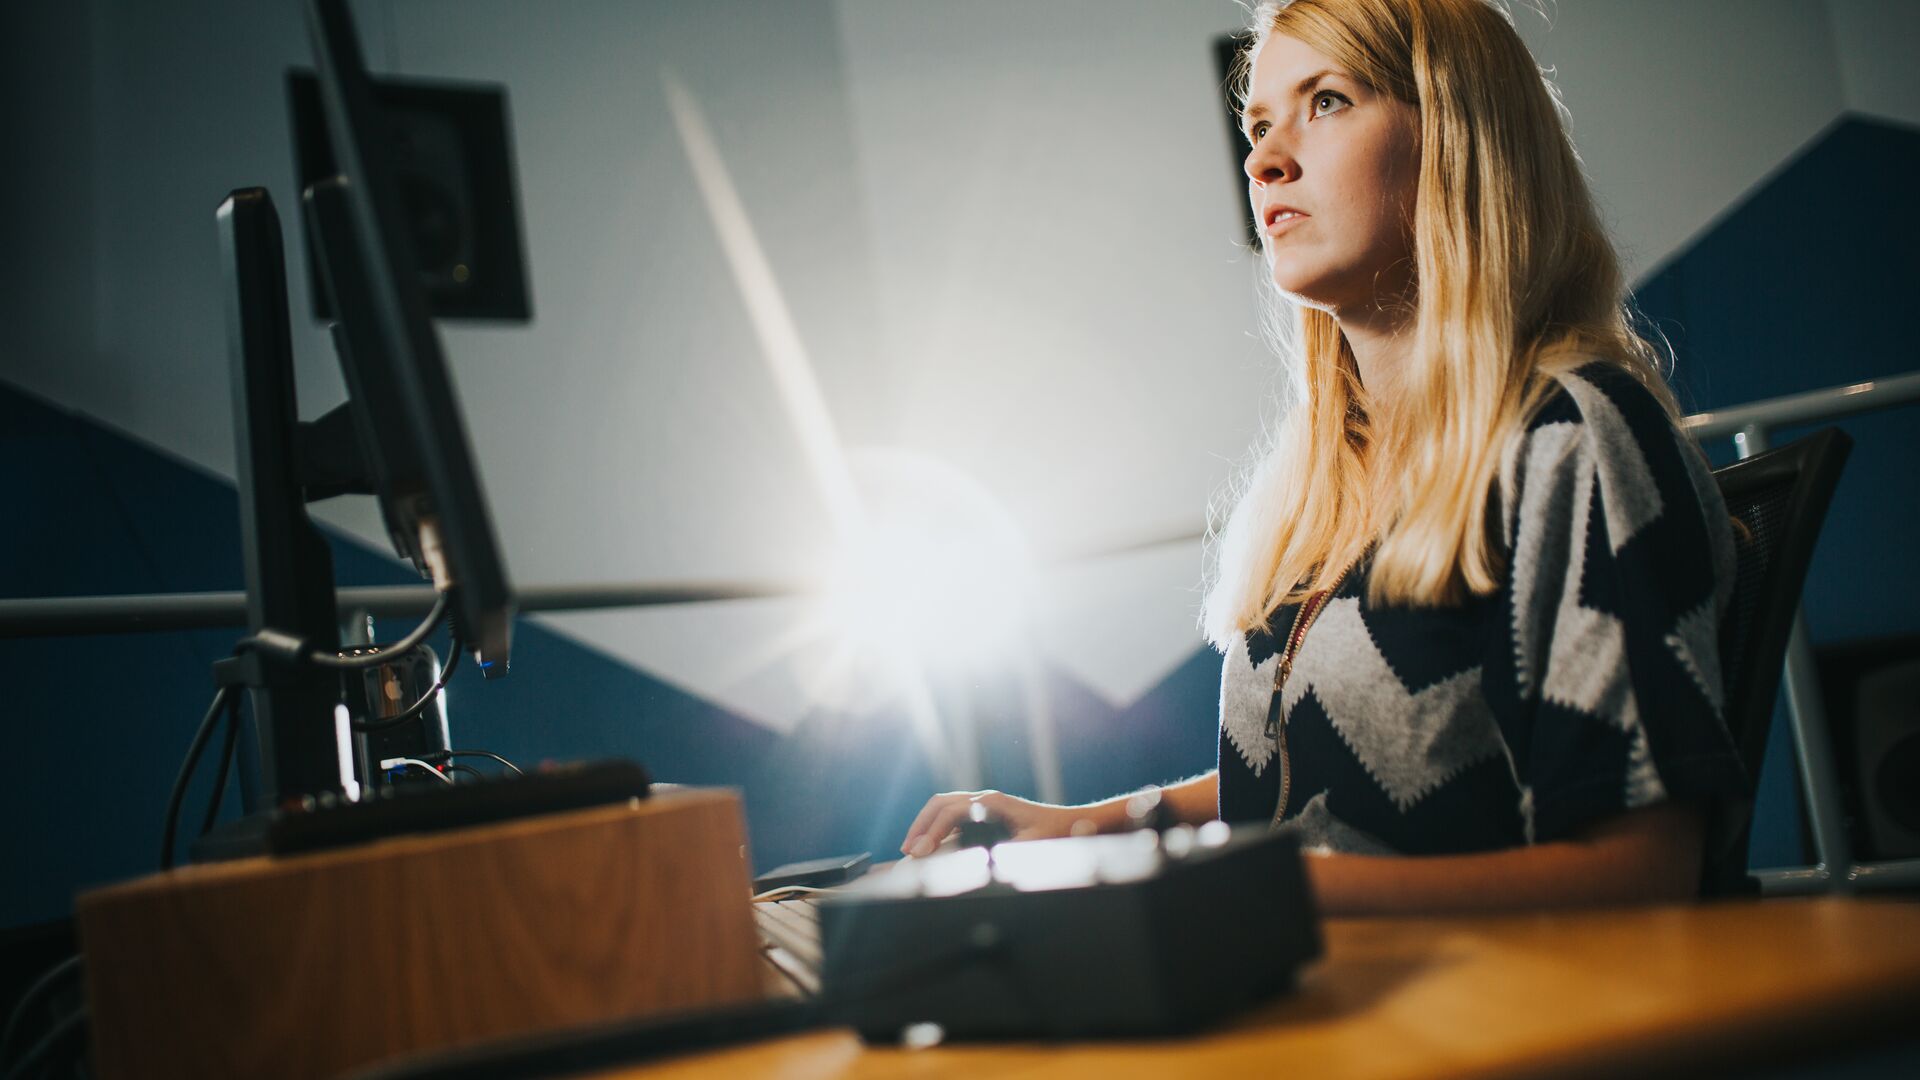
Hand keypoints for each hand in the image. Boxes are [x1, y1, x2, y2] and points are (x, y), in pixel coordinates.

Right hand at [899, 790, 1089, 856]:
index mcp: (992, 803)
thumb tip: (987, 865)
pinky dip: (935, 826)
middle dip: (920, 825)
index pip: (950, 812)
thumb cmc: (1054, 831)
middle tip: (907, 851)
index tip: (918, 852)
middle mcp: (984, 799)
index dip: (931, 832)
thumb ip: (1010, 854)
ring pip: (942, 806)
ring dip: (925, 824)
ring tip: (912, 849)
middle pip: (939, 803)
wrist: (1069, 822)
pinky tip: (930, 845)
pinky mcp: (983, 811)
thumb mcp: (1033, 845)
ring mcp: (983, 803)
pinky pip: (951, 814)